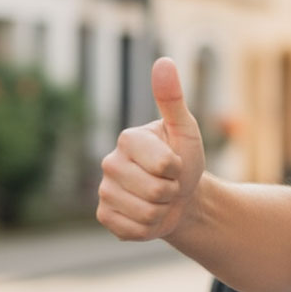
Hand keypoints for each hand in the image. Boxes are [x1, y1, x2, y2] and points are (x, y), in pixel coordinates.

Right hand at [96, 57, 205, 240]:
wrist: (182, 197)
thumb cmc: (185, 159)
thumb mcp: (185, 129)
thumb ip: (172, 98)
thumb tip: (163, 62)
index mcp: (128, 139)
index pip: (163, 164)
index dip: (178, 169)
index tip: (176, 163)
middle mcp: (110, 162)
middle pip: (155, 189)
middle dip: (172, 191)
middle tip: (170, 184)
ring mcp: (104, 191)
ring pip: (146, 212)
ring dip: (162, 210)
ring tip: (160, 198)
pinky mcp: (105, 216)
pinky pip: (132, 229)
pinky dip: (148, 228)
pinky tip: (148, 215)